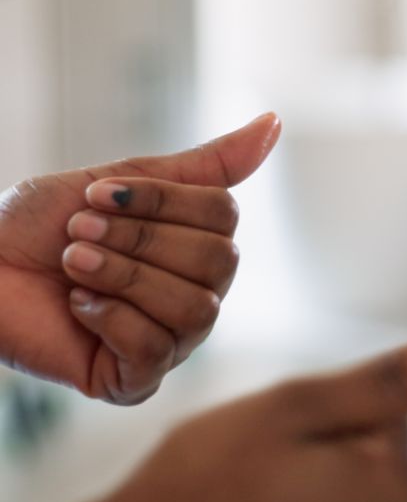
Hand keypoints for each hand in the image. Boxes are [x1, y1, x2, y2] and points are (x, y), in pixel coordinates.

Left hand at [0, 115, 279, 403]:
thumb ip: (203, 163)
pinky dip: (110, 320)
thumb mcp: (120, 180)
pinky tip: (77, 307)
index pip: (225, 218)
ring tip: (74, 264)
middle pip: (218, 263)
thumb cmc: (35, 228)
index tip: (97, 193)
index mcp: (197, 247)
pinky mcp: (133, 381)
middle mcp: (196, 294)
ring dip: (123, 277)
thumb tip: (276, 121)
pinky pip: (155, 350)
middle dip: (139, 239)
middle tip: (79, 231)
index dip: (161, 202)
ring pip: (194, 309)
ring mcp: (170, 341)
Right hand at [95, 324, 406, 501]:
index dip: (327, 407)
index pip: (388, 407)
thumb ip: (395, 376)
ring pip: (341, 481)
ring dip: (300, 479)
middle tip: (258, 467)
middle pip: (370, 449)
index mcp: (398, 481)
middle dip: (317, 446)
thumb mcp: (299, 406)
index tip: (281, 437)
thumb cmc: (208, 479)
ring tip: (251, 494)